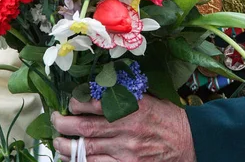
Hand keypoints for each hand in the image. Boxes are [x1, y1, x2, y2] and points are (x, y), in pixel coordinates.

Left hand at [52, 94, 195, 161]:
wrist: (189, 142)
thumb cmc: (166, 118)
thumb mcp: (147, 98)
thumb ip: (124, 94)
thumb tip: (97, 89)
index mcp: (131, 108)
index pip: (96, 104)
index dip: (77, 104)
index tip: (70, 102)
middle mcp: (127, 130)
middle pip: (86, 129)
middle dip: (64, 125)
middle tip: (56, 120)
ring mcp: (126, 153)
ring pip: (87, 151)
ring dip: (67, 147)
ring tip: (58, 142)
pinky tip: (73, 159)